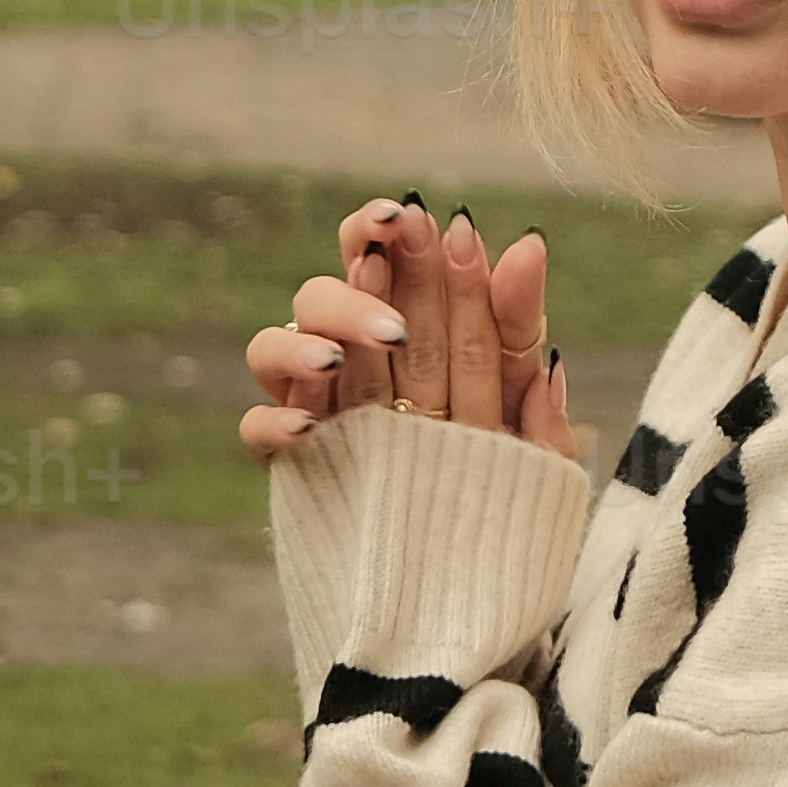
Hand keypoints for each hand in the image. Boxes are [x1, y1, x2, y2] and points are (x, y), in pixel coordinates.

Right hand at [238, 197, 569, 454]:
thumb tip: (530, 244)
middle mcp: (351, 358)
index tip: (412, 215)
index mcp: (403, 328)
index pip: (388, 262)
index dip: (391, 233)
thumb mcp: (526, 398)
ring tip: (336, 358)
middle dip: (354, 281)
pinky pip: (257, 431)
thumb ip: (519, 325)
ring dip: (300, 342)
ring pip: (275, 349)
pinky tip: (306, 425)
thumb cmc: (507, 477)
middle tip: (384, 275)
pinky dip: (272, 422)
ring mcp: (318, 409)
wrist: (484, 571)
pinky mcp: (297, 465)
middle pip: (325, 297)